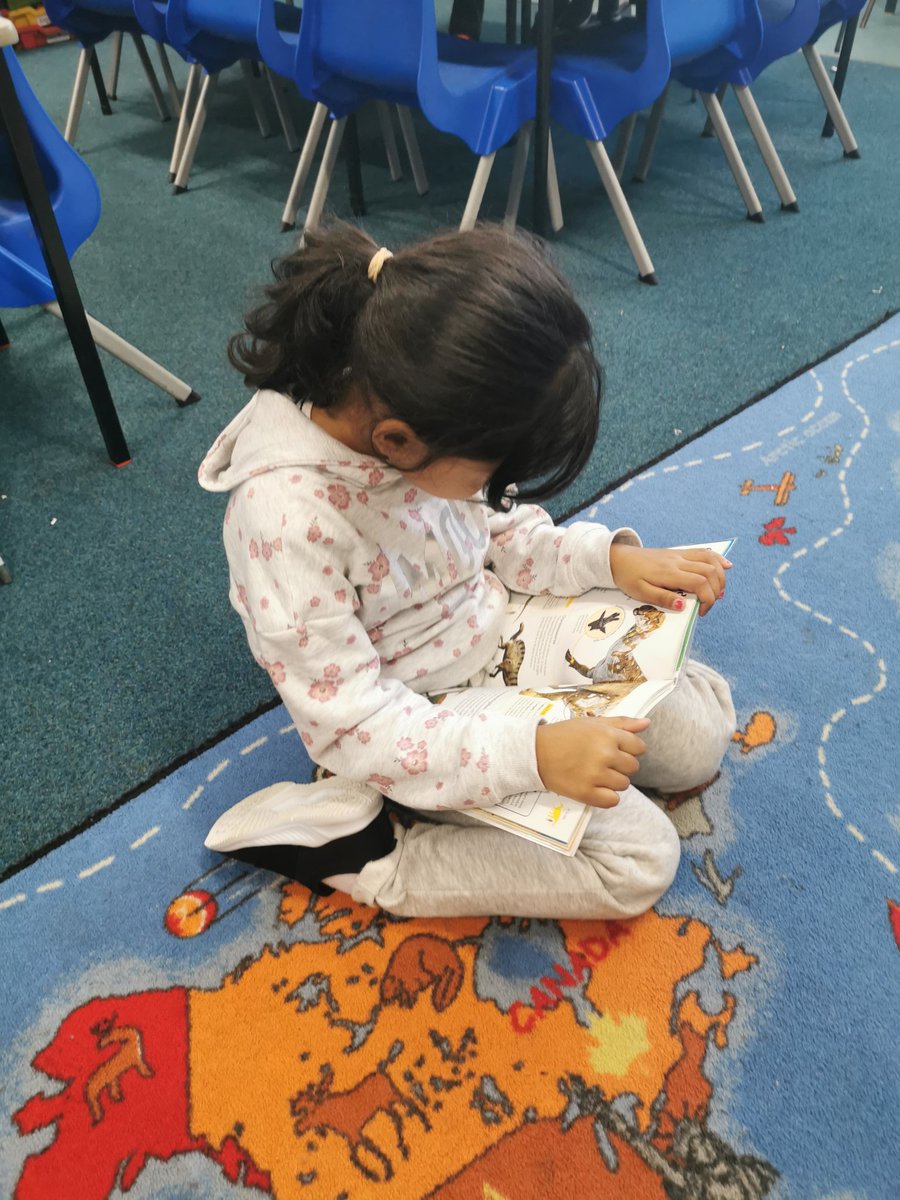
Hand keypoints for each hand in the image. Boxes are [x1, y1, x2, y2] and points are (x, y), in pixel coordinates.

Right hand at [535, 716, 649, 807]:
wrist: (535, 752)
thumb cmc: (564, 735)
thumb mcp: (592, 723)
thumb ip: (622, 723)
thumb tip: (646, 724)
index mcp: (608, 735)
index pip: (639, 747)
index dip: (628, 749)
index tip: (615, 749)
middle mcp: (605, 755)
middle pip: (633, 767)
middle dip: (621, 765)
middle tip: (602, 761)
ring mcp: (596, 775)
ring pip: (624, 785)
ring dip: (613, 781)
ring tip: (595, 773)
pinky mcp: (586, 793)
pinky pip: (612, 801)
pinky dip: (607, 796)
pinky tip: (595, 787)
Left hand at [609, 544, 731, 615]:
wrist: (618, 558)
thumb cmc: (628, 577)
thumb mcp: (640, 592)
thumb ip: (663, 598)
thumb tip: (683, 607)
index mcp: (669, 573)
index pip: (699, 583)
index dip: (707, 599)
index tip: (701, 612)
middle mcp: (678, 561)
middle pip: (709, 571)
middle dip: (716, 590)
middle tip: (708, 605)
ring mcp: (680, 555)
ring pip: (710, 559)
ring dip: (720, 576)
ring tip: (720, 591)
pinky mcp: (679, 552)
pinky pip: (703, 552)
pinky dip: (717, 559)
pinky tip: (726, 566)